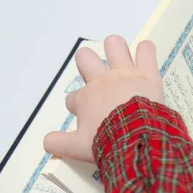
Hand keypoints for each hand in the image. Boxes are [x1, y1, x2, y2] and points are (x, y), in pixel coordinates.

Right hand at [44, 35, 163, 162]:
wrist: (136, 139)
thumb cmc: (106, 142)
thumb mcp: (77, 148)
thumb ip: (59, 143)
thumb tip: (46, 143)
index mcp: (85, 99)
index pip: (72, 98)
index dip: (78, 107)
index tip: (85, 117)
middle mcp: (101, 81)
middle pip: (84, 58)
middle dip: (86, 64)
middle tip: (97, 78)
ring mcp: (125, 74)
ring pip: (114, 44)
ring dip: (115, 49)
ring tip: (120, 61)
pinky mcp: (146, 73)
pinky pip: (146, 50)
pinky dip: (145, 51)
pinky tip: (145, 58)